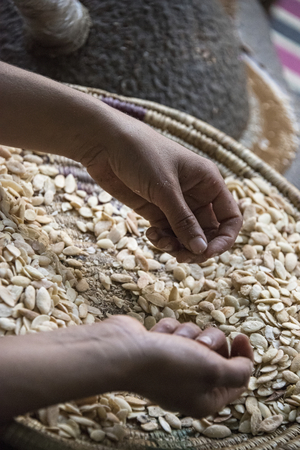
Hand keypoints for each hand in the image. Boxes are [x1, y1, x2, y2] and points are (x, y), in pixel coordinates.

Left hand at [81, 111, 241, 262]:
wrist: (105, 143)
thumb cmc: (140, 154)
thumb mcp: (165, 188)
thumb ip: (183, 221)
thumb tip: (202, 250)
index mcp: (208, 182)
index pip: (230, 217)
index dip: (224, 239)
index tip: (207, 253)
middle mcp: (196, 194)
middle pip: (209, 232)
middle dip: (197, 247)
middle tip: (180, 255)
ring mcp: (175, 204)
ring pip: (187, 236)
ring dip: (177, 246)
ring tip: (160, 243)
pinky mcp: (155, 210)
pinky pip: (167, 234)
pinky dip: (162, 240)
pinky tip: (150, 235)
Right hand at [108, 316, 252, 418]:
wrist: (122, 352)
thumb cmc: (169, 365)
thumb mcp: (213, 371)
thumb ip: (238, 372)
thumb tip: (246, 366)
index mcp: (205, 400)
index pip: (237, 379)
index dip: (243, 357)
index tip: (241, 336)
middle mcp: (189, 386)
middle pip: (217, 355)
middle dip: (210, 341)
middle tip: (200, 344)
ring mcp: (172, 367)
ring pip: (196, 338)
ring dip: (187, 333)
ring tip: (174, 340)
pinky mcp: (157, 349)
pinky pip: (176, 331)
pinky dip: (169, 330)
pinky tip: (156, 337)